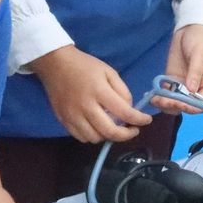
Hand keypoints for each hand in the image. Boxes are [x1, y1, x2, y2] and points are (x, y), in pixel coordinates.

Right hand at [29, 45, 150, 143]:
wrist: (55, 64)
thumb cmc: (85, 66)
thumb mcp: (109, 71)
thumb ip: (122, 91)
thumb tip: (129, 110)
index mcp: (99, 91)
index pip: (124, 113)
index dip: (139, 120)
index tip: (146, 120)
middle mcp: (86, 106)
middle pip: (110, 132)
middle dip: (126, 135)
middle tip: (132, 130)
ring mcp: (72, 115)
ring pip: (95, 138)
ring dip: (108, 136)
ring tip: (113, 126)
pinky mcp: (63, 120)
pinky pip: (81, 137)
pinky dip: (92, 136)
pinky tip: (97, 127)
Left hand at [154, 24, 202, 113]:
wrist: (191, 29)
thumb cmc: (201, 40)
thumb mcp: (200, 54)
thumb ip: (195, 72)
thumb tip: (192, 90)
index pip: (202, 104)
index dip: (191, 107)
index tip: (179, 102)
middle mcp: (195, 89)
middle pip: (186, 106)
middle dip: (174, 106)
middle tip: (163, 100)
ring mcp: (182, 86)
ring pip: (174, 103)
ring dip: (165, 104)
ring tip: (155, 99)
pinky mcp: (171, 80)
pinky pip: (166, 94)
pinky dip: (158, 97)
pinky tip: (151, 95)